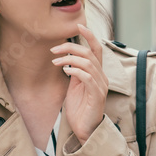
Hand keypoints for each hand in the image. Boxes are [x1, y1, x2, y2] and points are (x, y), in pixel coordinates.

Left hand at [52, 24, 108, 142]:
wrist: (85, 129)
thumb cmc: (80, 109)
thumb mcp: (74, 86)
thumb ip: (75, 72)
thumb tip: (66, 58)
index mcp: (97, 73)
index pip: (97, 49)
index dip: (89, 36)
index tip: (78, 25)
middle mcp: (102, 77)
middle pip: (90, 53)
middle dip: (70, 48)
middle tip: (53, 50)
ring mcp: (101, 86)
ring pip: (88, 63)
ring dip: (69, 59)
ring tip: (55, 62)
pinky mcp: (97, 96)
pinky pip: (87, 77)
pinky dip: (75, 71)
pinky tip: (65, 71)